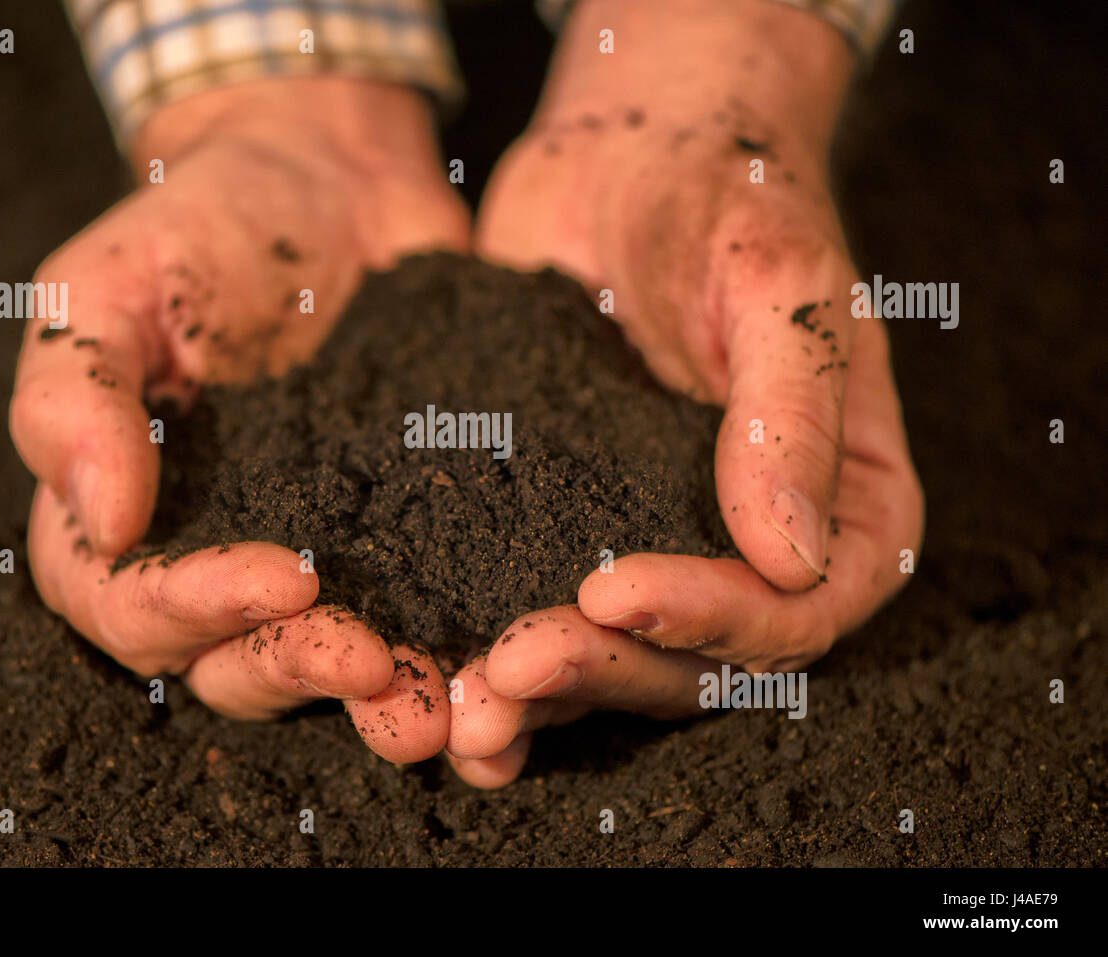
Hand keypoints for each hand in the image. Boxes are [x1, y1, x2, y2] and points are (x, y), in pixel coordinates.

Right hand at [10, 78, 468, 761]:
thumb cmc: (199, 227)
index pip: (128, 605)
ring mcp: (318, 555)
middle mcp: (217, 556)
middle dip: (298, 670)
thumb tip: (100, 519)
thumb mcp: (106, 284)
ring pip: (326, 665)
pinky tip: (505, 658)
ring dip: (379, 697)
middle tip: (372, 663)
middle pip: (229, 663)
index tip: (285, 573)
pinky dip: (454, 647)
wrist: (330, 178)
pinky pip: (423, 612)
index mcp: (125, 517)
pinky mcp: (403, 538)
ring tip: (440, 703)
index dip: (196, 609)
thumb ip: (74, 394)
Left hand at [449, 0, 923, 785]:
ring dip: (539, 696)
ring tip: (458, 705)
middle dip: (604, 673)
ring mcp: (659, 547)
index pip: (796, 609)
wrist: (632, 150)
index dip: (712, 621)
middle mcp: (754, 548)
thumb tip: (796, 557)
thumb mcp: (778, 284)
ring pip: (614, 662)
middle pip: (698, 663)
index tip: (612, 593)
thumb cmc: (730, 195)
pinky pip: (539, 613)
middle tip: (507, 668)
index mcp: (839, 503)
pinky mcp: (567, 530)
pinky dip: (488, 657)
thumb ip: (792, 415)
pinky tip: (431, 678)